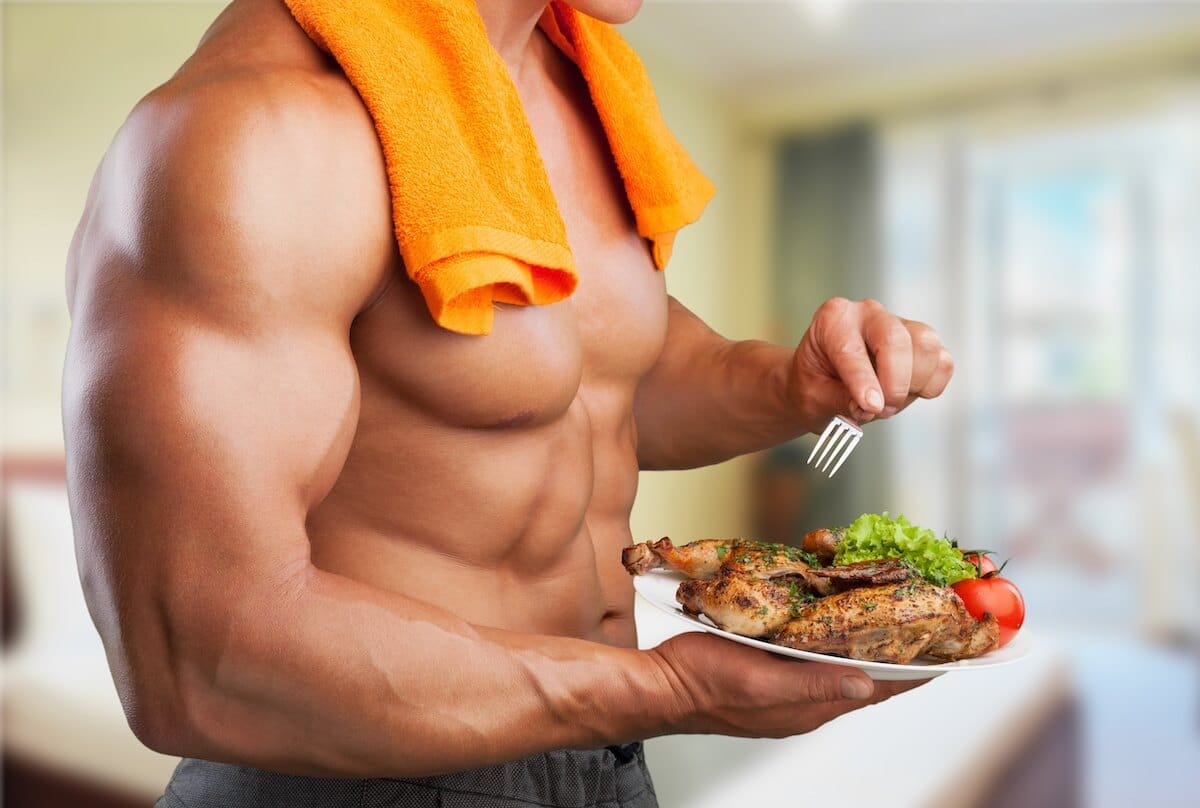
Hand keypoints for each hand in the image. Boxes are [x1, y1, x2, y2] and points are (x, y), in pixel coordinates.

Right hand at [649, 632, 923, 737]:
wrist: (660, 686)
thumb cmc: (704, 683)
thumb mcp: (760, 682)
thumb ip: (812, 684)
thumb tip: (866, 682)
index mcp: (812, 704)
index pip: (881, 689)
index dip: (919, 672)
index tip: (955, 655)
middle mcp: (808, 695)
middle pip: (869, 674)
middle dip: (902, 652)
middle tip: (931, 623)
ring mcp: (790, 682)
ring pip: (843, 660)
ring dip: (871, 642)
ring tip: (898, 614)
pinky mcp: (772, 666)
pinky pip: (815, 652)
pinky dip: (835, 634)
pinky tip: (836, 614)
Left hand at [789, 298, 952, 431]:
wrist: (820, 382)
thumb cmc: (813, 384)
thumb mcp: (813, 398)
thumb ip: (841, 401)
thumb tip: (869, 407)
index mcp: (833, 319)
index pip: (851, 349)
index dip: (863, 380)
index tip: (871, 405)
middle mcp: (868, 314)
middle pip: (896, 338)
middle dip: (894, 381)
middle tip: (882, 409)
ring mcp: (900, 324)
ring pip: (925, 346)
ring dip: (913, 383)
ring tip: (889, 403)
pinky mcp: (922, 343)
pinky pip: (942, 363)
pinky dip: (930, 385)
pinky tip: (907, 394)